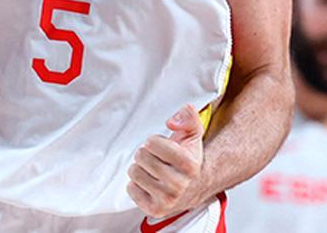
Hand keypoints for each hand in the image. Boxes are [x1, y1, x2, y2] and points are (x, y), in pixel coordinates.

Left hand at [127, 103, 204, 218]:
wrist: (195, 187)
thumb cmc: (188, 158)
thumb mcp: (193, 133)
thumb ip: (188, 116)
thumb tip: (172, 122)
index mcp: (188, 164)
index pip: (151, 143)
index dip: (154, 142)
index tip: (163, 148)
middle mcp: (179, 184)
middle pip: (140, 156)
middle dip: (147, 154)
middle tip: (158, 160)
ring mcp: (167, 199)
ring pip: (134, 172)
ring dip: (141, 169)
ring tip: (154, 172)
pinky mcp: (155, 210)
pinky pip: (130, 188)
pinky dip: (137, 185)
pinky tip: (150, 184)